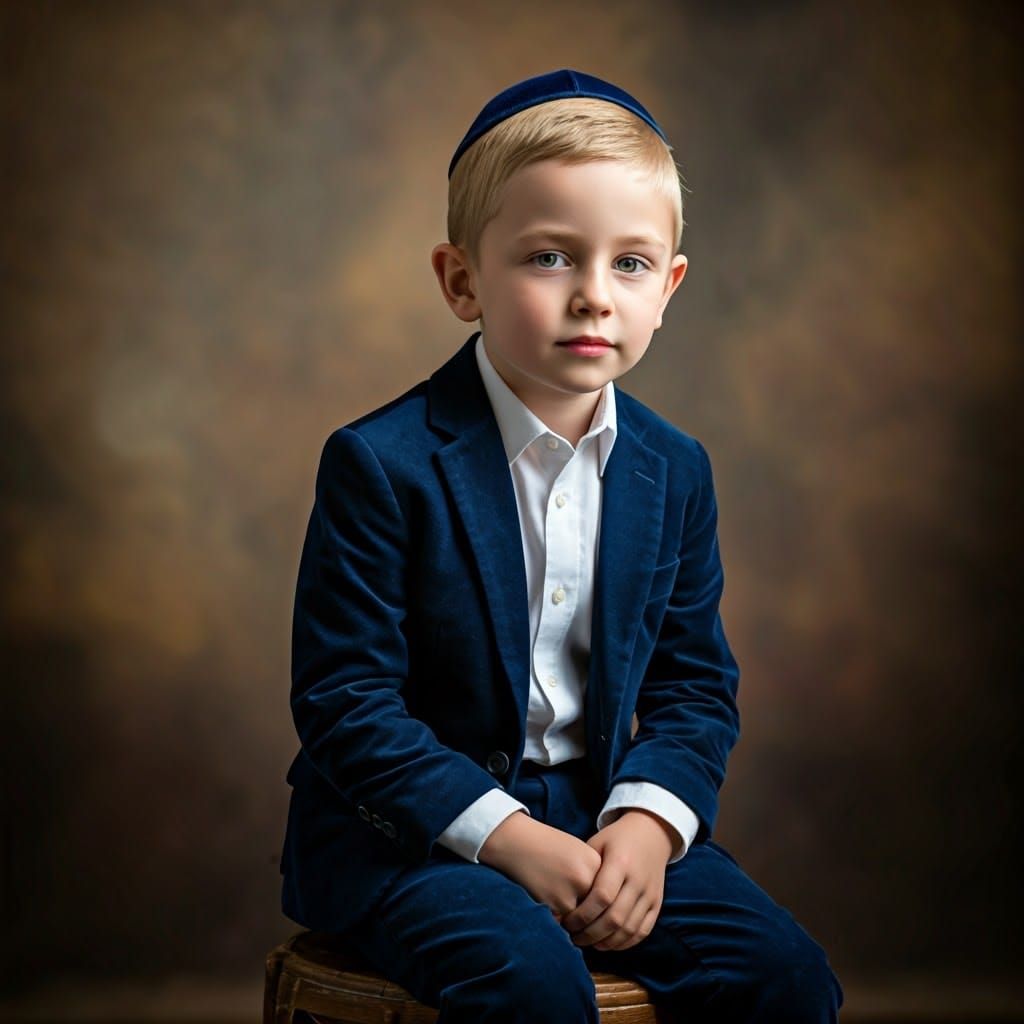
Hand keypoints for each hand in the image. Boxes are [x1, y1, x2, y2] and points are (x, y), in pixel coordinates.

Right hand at [479, 811, 601, 917]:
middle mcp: (587, 877)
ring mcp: (572, 891)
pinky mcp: (555, 904)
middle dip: (584, 914)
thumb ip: (591, 875)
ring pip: (578, 920)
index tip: (582, 898)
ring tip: (552, 897)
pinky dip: (553, 917)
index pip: (604, 894)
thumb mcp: (576, 852)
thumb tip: (600, 910)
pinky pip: (561, 923)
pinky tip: (543, 898)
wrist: (516, 840)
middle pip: (594, 909)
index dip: (594, 900)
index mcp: (595, 862)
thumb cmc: (545, 846)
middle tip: (567, 904)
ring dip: (568, 918)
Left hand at [560, 810, 676, 951]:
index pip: (601, 896)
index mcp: (621, 862)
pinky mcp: (657, 904)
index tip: (566, 921)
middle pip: (615, 918)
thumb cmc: (616, 839)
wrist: (651, 833)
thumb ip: (583, 870)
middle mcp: (638, 880)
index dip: (582, 915)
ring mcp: (650, 894)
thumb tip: (560, 902)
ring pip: (629, 929)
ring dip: (606, 942)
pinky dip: (624, 943)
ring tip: (587, 942)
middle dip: (590, 934)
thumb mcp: (597, 844)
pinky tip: (607, 943)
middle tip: (573, 937)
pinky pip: (642, 931)